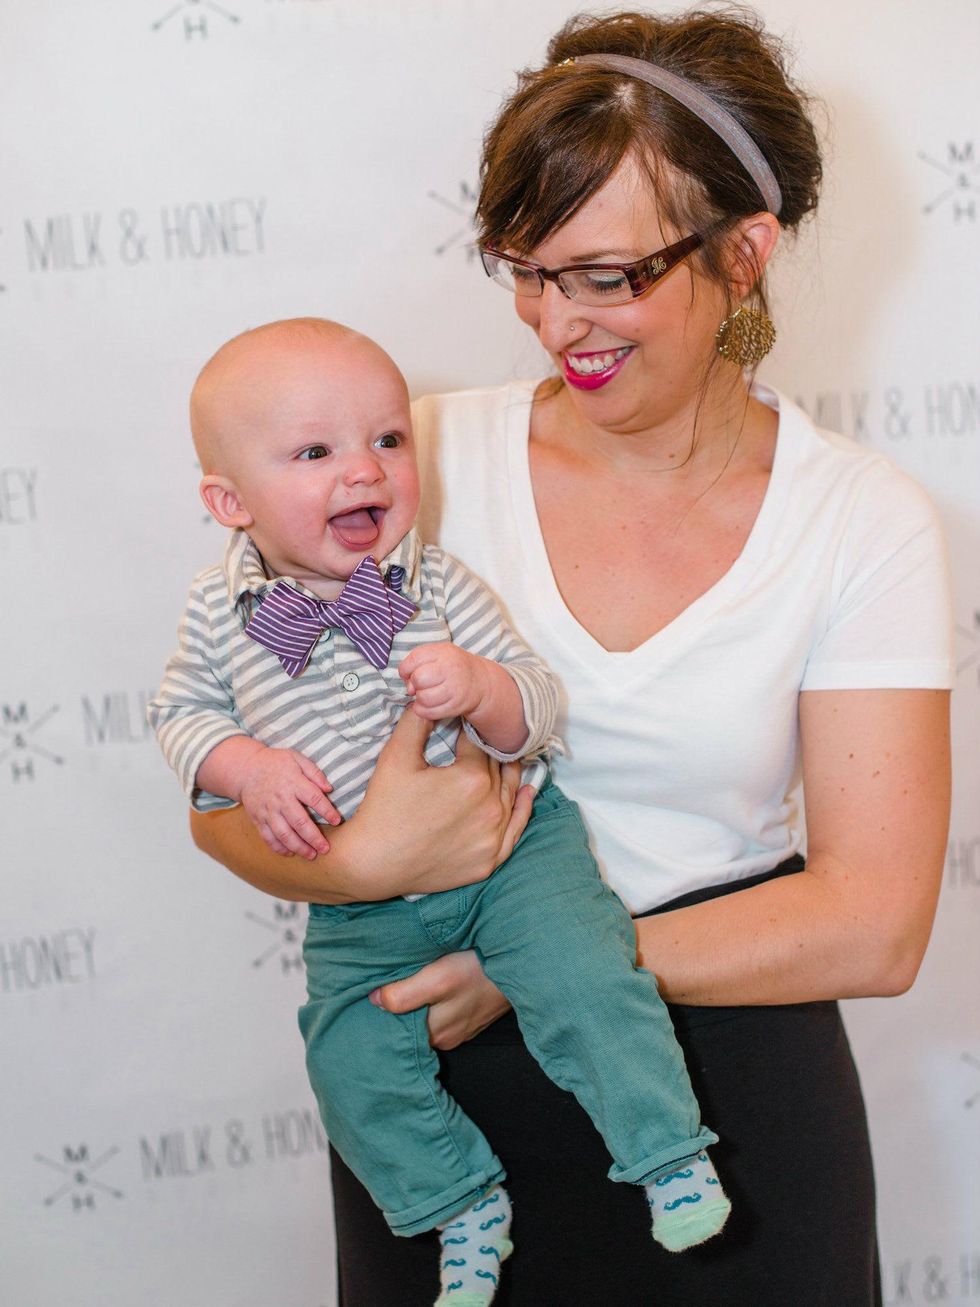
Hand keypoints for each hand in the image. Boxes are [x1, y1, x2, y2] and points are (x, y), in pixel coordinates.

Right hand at [238, 747, 341, 859]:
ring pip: (284, 834)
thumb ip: (314, 772)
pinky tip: (290, 853)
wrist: (246, 768)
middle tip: (325, 849)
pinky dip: (278, 848)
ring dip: (298, 847)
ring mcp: (268, 811)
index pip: (314, 799)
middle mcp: (280, 799)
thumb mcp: (296, 758)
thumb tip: (329, 788)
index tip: (337, 820)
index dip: (327, 811)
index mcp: (293, 782)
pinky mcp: (258, 819)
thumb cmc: (275, 763)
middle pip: (299, 822)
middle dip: (314, 838)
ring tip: (311, 855)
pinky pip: (268, 837)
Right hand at [347, 710, 534, 898]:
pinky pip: (515, 830)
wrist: (373, 863)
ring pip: (509, 795)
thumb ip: (419, 720)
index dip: (466, 731)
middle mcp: (490, 808)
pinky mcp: (490, 860)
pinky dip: (521, 810)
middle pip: (496, 768)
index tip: (459, 726)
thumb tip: (432, 697)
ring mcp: (493, 837)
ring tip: (500, 759)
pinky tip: (524, 793)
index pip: (478, 744)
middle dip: (484, 753)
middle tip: (475, 743)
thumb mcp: (396, 755)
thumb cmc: (384, 807)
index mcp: (472, 778)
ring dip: (505, 775)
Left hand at [369, 951, 510, 1049]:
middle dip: (396, 1005)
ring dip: (414, 998)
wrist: (522, 959)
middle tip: (380, 979)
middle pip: (410, 1023)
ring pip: (425, 1015)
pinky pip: (442, 1009)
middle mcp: (448, 1037)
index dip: (381, 1012)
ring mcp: (461, 1026)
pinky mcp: (471, 1013)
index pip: (397, 1030)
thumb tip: (374, 1001)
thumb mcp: (440, 978)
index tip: (368, 991)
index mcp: (437, 1034)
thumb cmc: (481, 968)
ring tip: (404, 975)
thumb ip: (404, 994)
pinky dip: (433, 997)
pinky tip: (430, 978)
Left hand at [398, 642, 488, 720]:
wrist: (479, 681)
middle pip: (418, 679)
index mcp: (443, 652)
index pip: (415, 659)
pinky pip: (430, 713)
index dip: (406, 670)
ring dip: (419, 699)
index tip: (410, 674)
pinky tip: (428, 705)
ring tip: (426, 695)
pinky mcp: (456, 706)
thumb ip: (418, 663)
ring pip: (423, 698)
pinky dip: (424, 711)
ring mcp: (455, 688)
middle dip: (414, 685)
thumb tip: (409, 686)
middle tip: (421, 686)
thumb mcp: (439, 654)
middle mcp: (451, 669)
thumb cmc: (453, 666)